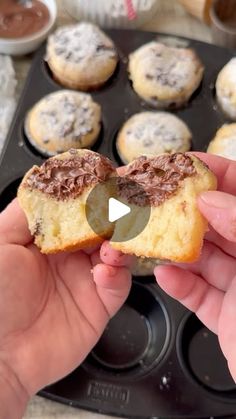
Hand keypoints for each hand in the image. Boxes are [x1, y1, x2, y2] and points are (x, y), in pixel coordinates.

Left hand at [0, 200, 130, 408]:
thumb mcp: (0, 242)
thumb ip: (26, 212)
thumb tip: (48, 183)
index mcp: (47, 240)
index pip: (78, 210)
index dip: (94, 195)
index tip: (111, 178)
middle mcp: (69, 257)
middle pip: (102, 228)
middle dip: (116, 214)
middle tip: (129, 202)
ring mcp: (85, 280)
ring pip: (116, 252)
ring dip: (121, 241)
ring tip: (115, 240)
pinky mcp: (98, 305)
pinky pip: (118, 285)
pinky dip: (117, 274)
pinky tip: (106, 270)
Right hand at [154, 153, 235, 381]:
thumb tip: (209, 199)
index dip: (211, 174)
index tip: (180, 167)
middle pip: (214, 223)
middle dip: (182, 212)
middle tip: (151, 202)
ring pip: (201, 257)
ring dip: (174, 249)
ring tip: (149, 238)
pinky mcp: (226, 314)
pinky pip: (197, 293)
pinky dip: (179, 284)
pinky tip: (164, 275)